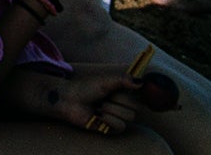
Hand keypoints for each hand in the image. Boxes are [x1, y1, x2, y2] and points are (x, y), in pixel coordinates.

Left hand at [11, 65, 145, 134]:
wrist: (69, 101)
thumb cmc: (85, 89)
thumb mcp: (104, 81)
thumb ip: (122, 80)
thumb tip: (141, 81)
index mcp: (122, 93)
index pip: (140, 96)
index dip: (134, 94)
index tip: (126, 90)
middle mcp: (123, 106)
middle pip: (136, 107)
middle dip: (118, 101)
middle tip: (104, 98)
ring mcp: (118, 118)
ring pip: (129, 117)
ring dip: (111, 110)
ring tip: (98, 107)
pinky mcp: (112, 129)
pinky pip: (121, 127)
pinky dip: (108, 120)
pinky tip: (97, 116)